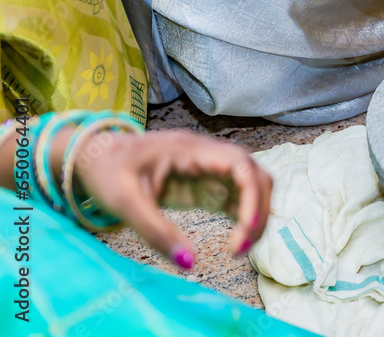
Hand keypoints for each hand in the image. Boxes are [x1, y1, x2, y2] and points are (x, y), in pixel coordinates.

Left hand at [74, 129, 271, 268]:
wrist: (95, 157)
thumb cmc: (108, 173)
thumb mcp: (124, 203)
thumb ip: (156, 232)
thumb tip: (189, 263)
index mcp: (190, 149)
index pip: (241, 164)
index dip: (253, 195)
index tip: (245, 230)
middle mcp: (209, 155)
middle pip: (257, 176)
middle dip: (258, 212)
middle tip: (240, 249)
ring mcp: (211, 169)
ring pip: (253, 187)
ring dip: (256, 216)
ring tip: (239, 249)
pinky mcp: (207, 184)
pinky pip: (239, 199)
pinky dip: (245, 219)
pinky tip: (235, 242)